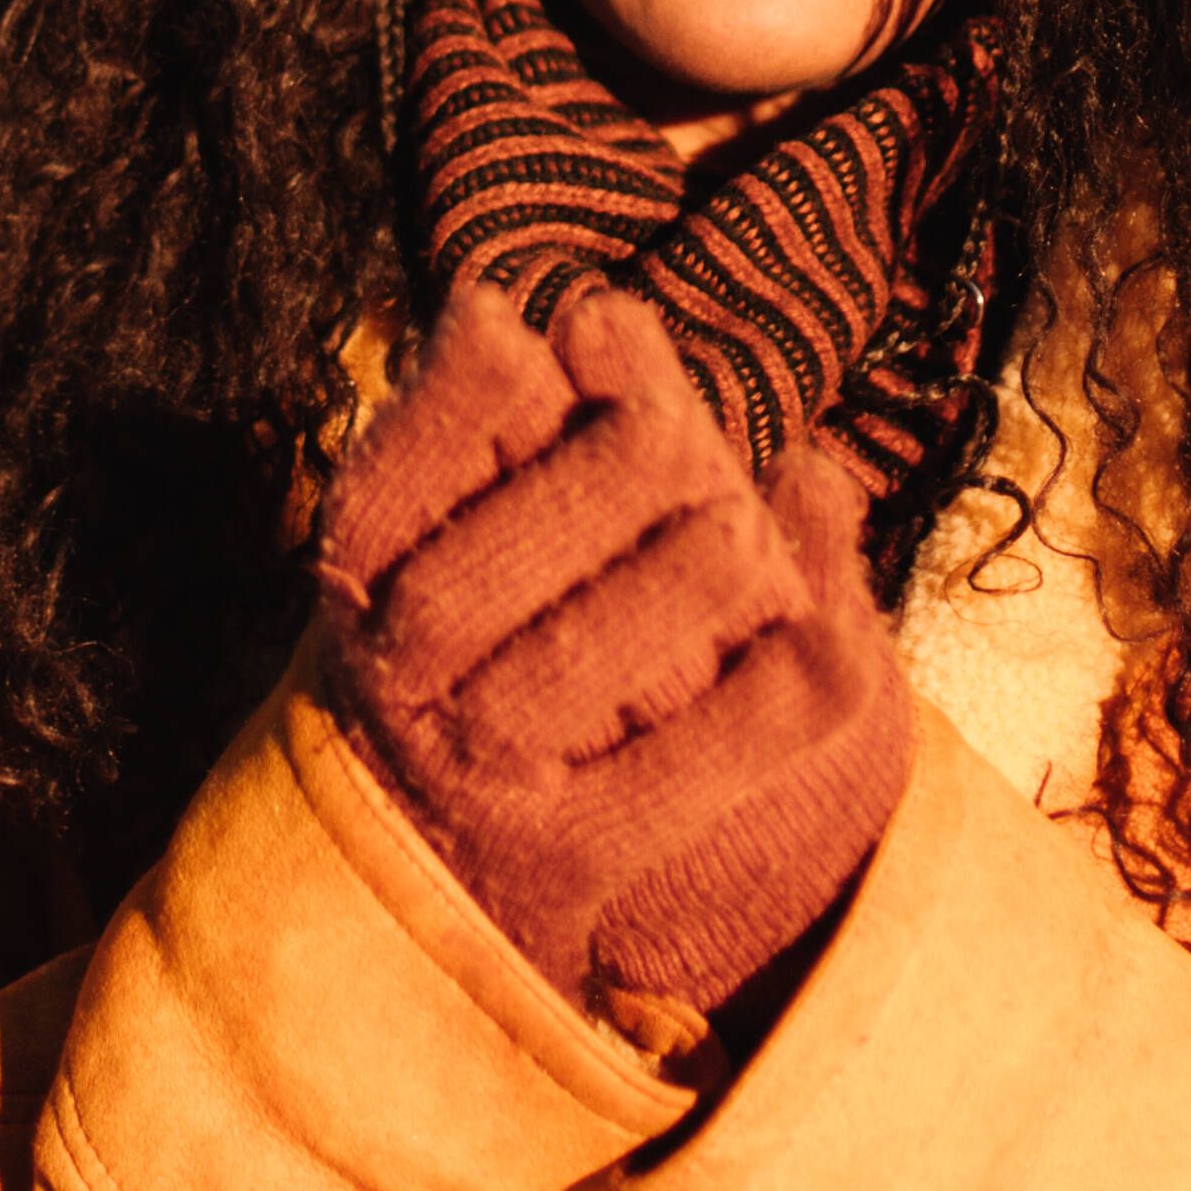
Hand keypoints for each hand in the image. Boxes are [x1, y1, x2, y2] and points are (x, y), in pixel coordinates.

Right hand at [315, 283, 912, 1028]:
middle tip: (676, 431)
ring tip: (742, 530)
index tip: (536, 334)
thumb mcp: (450, 533)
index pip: (387, 482)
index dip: (462, 400)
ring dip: (678, 581)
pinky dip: (782, 688)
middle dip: (598, 483)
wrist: (425, 881)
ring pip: (581, 670)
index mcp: (354, 588)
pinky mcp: (579, 860)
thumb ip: (503, 423)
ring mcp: (483, 778)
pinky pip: (701, 767)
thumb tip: (566, 308)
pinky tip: (836, 624)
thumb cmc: (466, 646)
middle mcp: (399, 687)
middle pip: (479, 574)